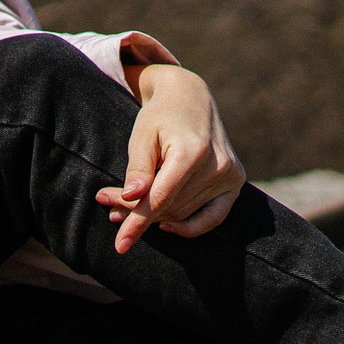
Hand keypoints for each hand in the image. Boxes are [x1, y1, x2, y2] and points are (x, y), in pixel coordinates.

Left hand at [95, 63, 245, 252]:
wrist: (190, 98)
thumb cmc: (160, 116)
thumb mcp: (141, 136)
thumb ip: (138, 168)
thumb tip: (132, 199)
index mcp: (193, 152)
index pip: (161, 199)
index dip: (137, 223)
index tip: (120, 245)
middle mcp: (217, 166)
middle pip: (171, 207)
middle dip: (137, 213)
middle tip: (108, 204)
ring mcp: (230, 175)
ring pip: (185, 213)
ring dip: (155, 217)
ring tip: (124, 209)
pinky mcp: (236, 181)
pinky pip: (213, 217)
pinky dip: (190, 227)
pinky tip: (165, 227)